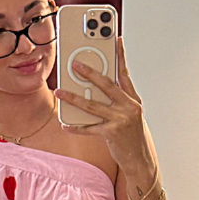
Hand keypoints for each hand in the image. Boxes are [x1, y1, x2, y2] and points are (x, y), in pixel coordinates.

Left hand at [53, 37, 151, 175]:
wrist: (139, 159)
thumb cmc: (131, 135)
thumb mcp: (129, 113)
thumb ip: (115, 100)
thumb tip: (93, 88)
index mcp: (132, 99)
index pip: (124, 73)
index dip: (120, 56)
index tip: (115, 40)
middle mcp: (129, 107)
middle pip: (106, 85)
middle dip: (89, 73)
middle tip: (74, 64)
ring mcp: (121, 120)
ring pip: (92, 105)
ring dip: (73, 98)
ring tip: (59, 91)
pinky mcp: (112, 133)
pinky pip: (89, 128)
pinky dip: (76, 127)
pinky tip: (65, 124)